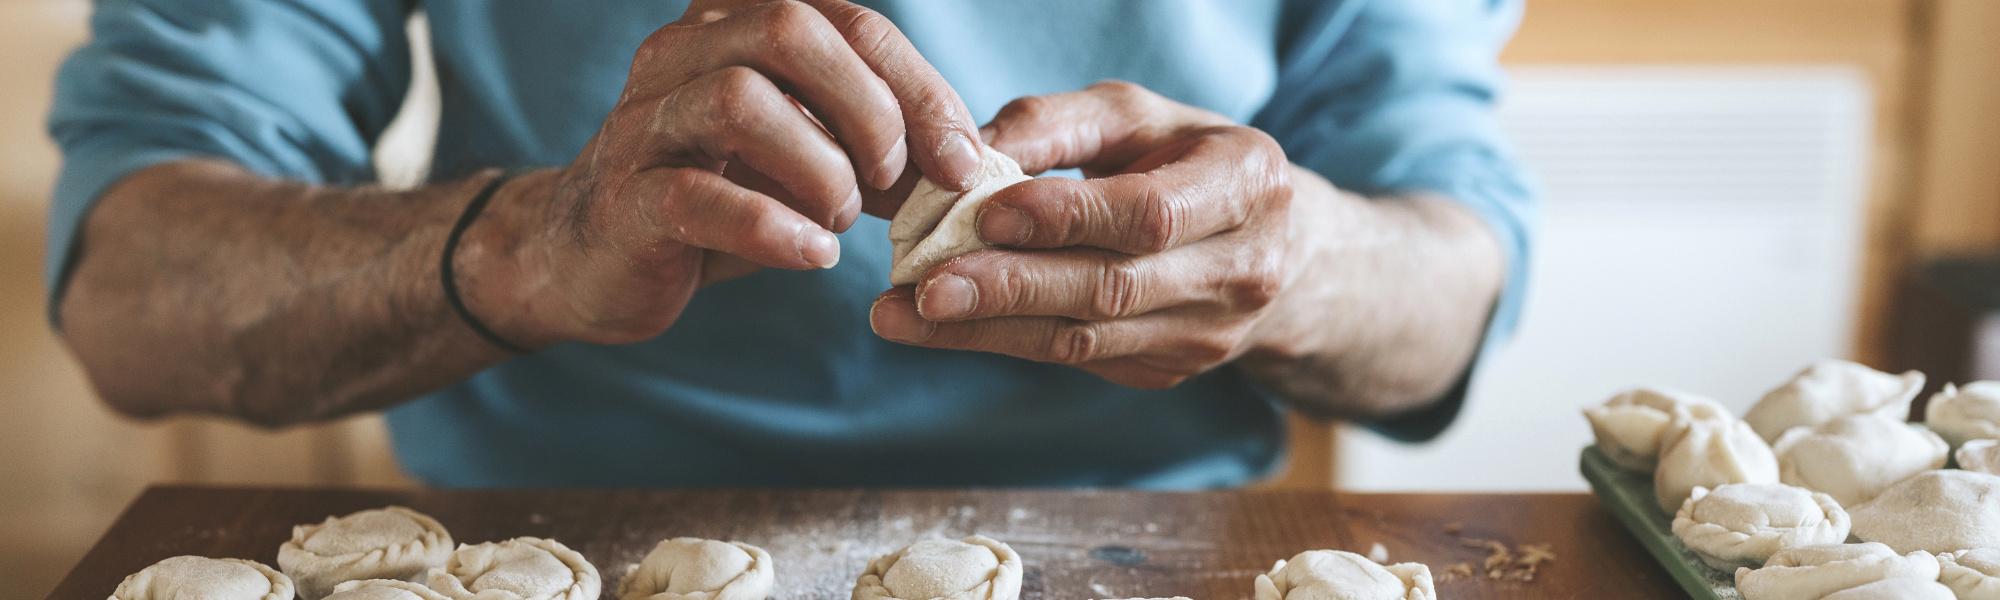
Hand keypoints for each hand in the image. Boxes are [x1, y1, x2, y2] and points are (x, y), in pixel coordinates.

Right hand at [464, 0, 985, 346]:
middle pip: (791, 30)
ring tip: (842, 218)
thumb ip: (880, 150)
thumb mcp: (809, 161)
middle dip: (870, 109)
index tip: (961, 157)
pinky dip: (773, 227)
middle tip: (894, 180)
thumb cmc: (719, 200)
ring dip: (820, 167)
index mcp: (734, 24)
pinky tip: (814, 255)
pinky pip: (698, 196)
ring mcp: (645, 122)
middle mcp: (682, 53)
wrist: (594, 259)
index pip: (845, 18)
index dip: (917, 85)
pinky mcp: (625, 198)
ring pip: (742, 99)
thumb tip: (973, 162)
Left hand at [869, 81, 1298, 387]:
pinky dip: (1003, 341)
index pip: (1149, 215)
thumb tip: (968, 151)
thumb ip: (1059, 124)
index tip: (985, 214)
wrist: (1282, 252)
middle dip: (1008, 289)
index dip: (1066, 218)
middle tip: (920, 285)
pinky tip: (943, 326)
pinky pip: (1076, 358)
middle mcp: (1240, 271)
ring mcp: (1206, 336)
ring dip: (986, 329)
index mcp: (1247, 187)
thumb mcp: (1141, 118)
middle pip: (1110, 288)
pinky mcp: (1167, 371)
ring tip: (900, 315)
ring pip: (1084, 339)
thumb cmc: (1193, 161)